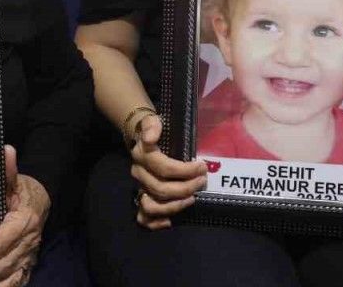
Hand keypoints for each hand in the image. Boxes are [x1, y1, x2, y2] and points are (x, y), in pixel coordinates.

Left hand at [0, 145, 48, 286]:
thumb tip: (5, 149)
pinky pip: (20, 279)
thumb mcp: (15, 178)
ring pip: (13, 275)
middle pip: (5, 263)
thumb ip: (8, 168)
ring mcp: (30, 253)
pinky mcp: (29, 261)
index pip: (1, 243)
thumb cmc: (23, 189)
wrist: (43, 199)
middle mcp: (29, 241)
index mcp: (23, 221)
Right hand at [129, 114, 206, 229]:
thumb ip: (152, 125)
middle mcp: (139, 174)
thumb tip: (150, 137)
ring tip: (192, 198)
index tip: (202, 166)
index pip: (164, 168)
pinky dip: (157, 222)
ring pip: (153, 206)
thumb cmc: (153, 130)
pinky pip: (144, 218)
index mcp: (142, 156)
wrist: (141, 137)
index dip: (185, 170)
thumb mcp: (153, 121)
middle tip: (203, 180)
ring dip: (175, 206)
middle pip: (161, 189)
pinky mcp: (141, 198)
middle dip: (186, 187)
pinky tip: (170, 220)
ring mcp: (140, 187)